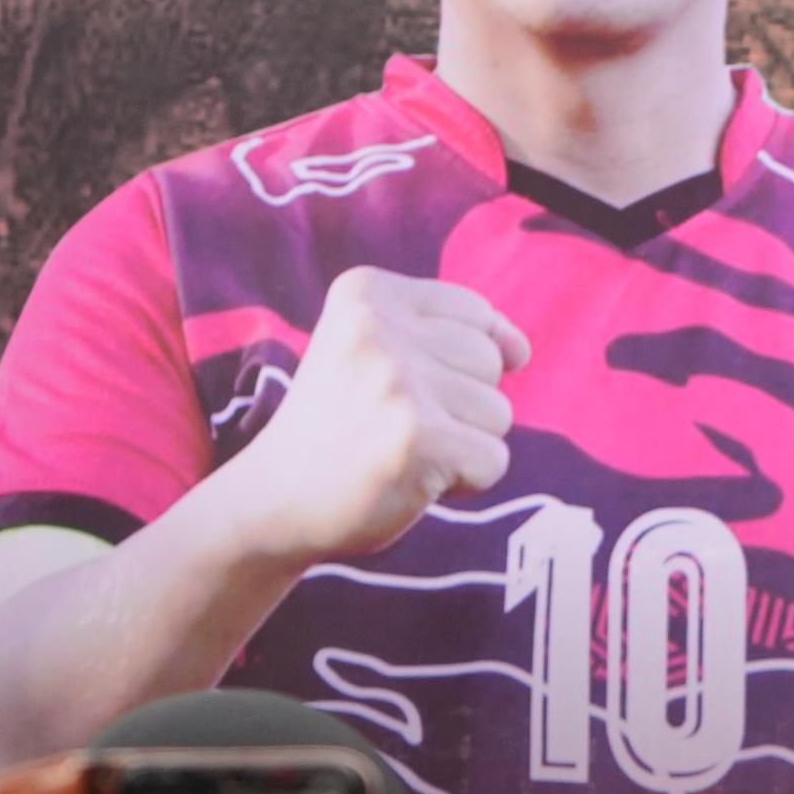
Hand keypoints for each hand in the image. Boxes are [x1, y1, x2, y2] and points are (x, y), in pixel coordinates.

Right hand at [211, 268, 527, 567]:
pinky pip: (495, 460)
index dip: (455, 364)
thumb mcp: (376, 350)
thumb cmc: (340, 427)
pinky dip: (466, 482)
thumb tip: (521, 350)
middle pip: (491, 362)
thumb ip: (451, 331)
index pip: (475, 314)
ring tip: (399, 451)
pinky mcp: (418, 437)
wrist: (272, 502)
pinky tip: (410, 479)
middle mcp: (379, 326)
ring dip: (463, 444)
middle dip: (460, 406)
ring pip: (499, 413)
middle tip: (393, 426)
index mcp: (366, 291)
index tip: (395, 389)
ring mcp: (397, 381)